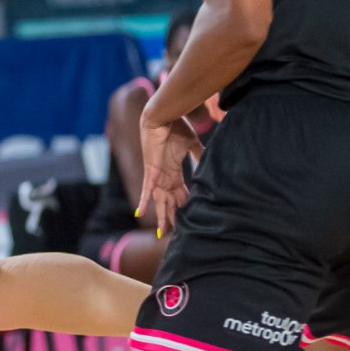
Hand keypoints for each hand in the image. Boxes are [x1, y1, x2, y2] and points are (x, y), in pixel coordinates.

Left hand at [137, 115, 203, 235]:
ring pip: (160, 201)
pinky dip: (144, 201)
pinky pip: (147, 189)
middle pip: (170, 203)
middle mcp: (165, 177)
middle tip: (178, 233)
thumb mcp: (192, 144)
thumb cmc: (176, 127)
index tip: (191, 218)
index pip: (181, 194)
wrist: (162, 117)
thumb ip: (199, 155)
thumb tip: (209, 164)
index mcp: (174, 172)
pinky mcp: (151, 171)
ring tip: (163, 233)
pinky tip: (140, 213)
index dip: (185, 206)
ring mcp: (157, 175)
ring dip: (162, 217)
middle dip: (173, 217)